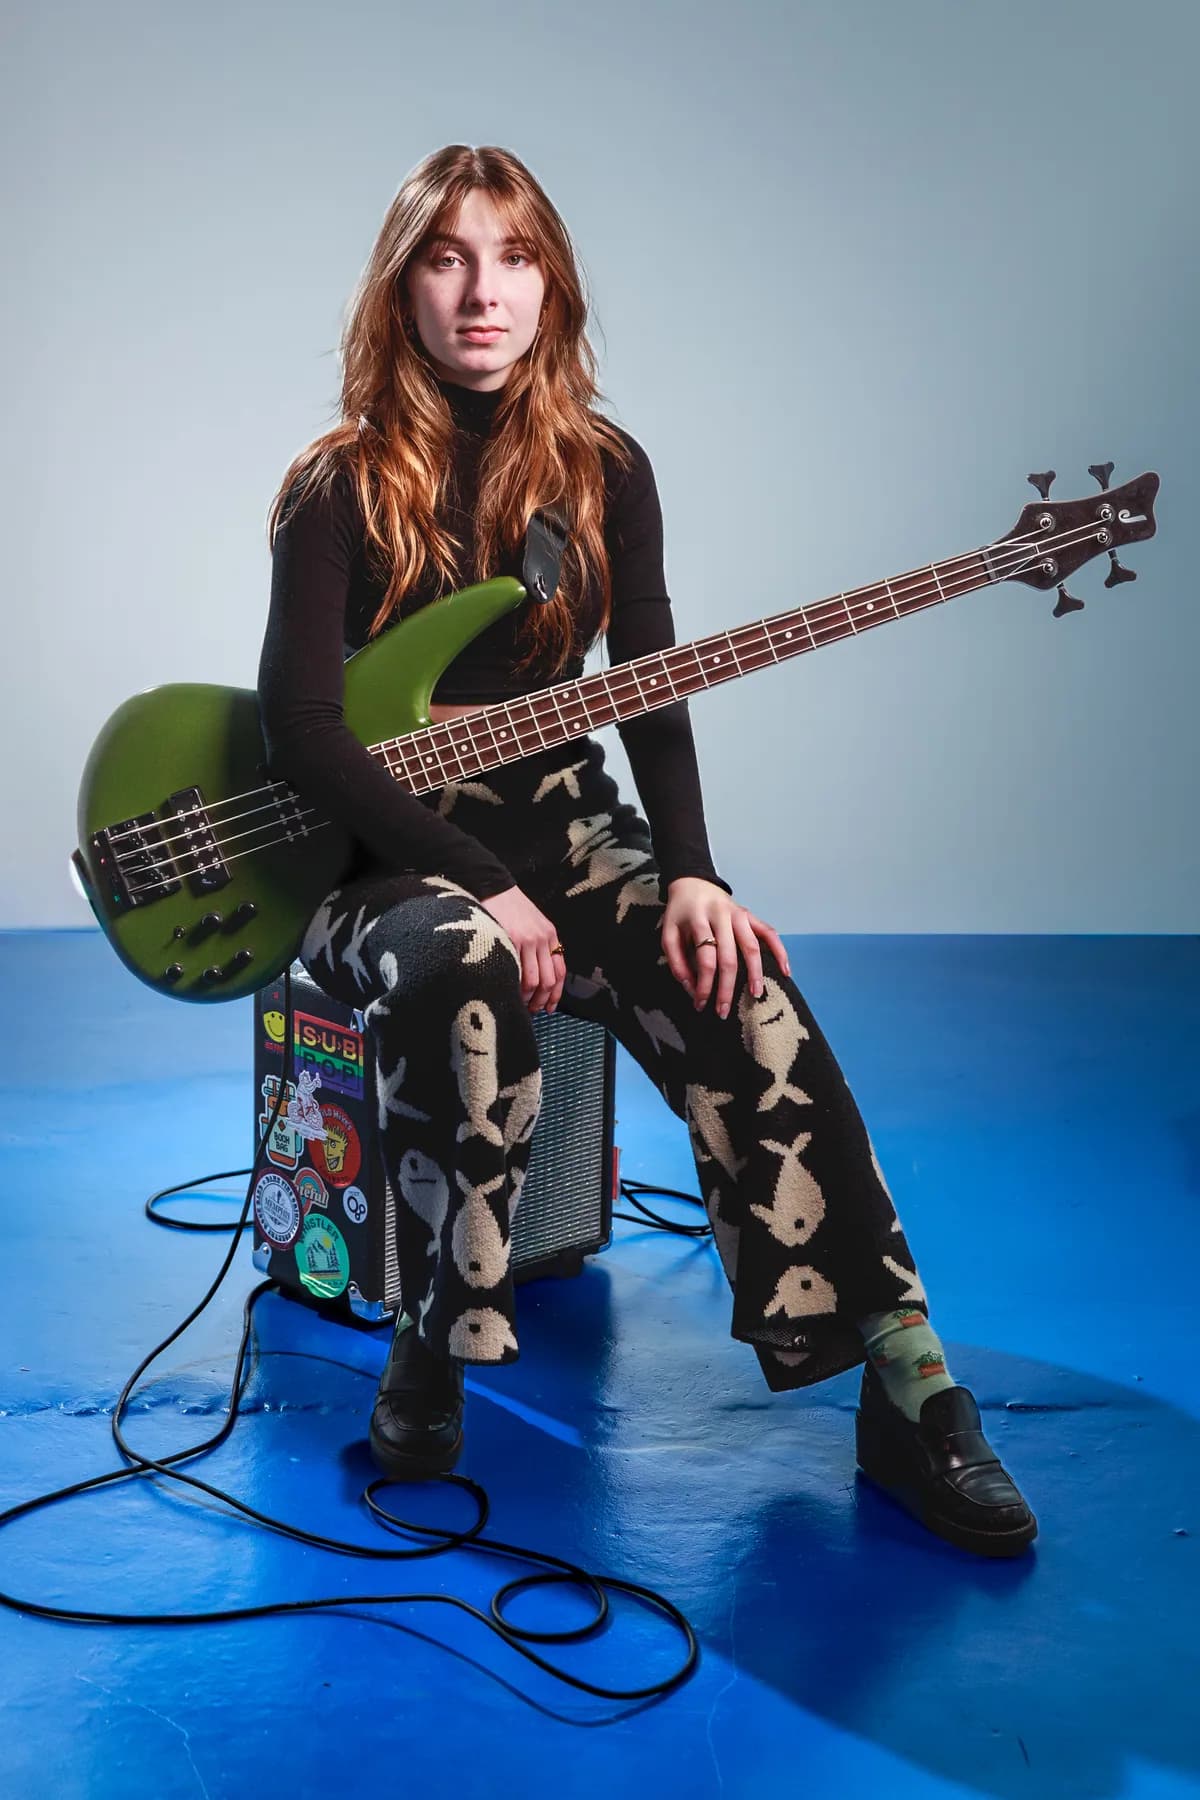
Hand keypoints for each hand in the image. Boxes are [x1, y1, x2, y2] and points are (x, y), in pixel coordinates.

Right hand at [480, 885, 565, 1013]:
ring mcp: (527, 939)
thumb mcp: (532, 924)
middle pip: (549, 979)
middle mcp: (543, 938)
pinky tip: (507, 991)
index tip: (550, 1007)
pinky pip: (517, 970)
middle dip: (542, 1000)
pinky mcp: (511, 939)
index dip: (556, 993)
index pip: (560, 971)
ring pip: (534, 980)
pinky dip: (514, 986)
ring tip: (518, 1004)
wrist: (492, 887)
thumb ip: (538, 945)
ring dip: (528, 998)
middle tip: (532, 1010)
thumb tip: (537, 977)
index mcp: (550, 935)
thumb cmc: (509, 908)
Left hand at [660, 877, 790, 1018]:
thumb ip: (676, 961)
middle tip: (723, 1011)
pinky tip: (785, 971)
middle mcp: (721, 915)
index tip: (700, 1004)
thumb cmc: (680, 914)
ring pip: (751, 946)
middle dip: (727, 987)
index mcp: (698, 919)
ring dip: (755, 973)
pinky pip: (769, 933)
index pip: (705, 959)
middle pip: (728, 957)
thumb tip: (691, 988)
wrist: (693, 883)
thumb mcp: (668, 934)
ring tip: (756, 994)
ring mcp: (739, 914)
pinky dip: (780, 951)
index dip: (704, 985)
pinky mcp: (750, 915)